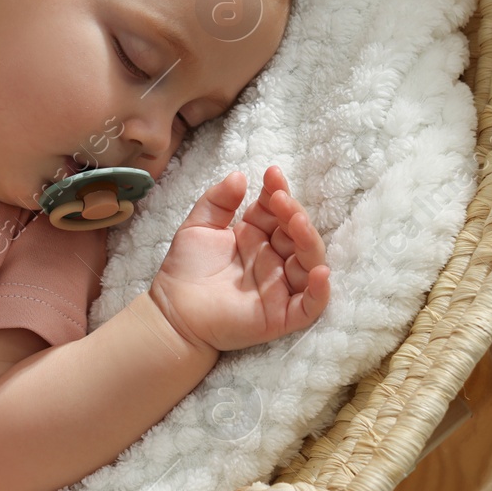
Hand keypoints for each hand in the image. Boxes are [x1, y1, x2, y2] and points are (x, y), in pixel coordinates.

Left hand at [148, 164, 330, 353]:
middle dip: (292, 213)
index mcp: (256, 236)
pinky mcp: (281, 316)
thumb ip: (218, 201)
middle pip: (296, 233)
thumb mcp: (198, 226)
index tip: (271, 174)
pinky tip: (319, 272)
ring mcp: (280, 287)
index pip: (276, 211)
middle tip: (279, 199)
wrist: (172, 311)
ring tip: (296, 222)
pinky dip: (319, 290)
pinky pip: (310, 305)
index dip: (277, 192)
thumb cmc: (185, 269)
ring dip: (308, 241)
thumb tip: (239, 176)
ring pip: (308, 263)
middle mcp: (273, 259)